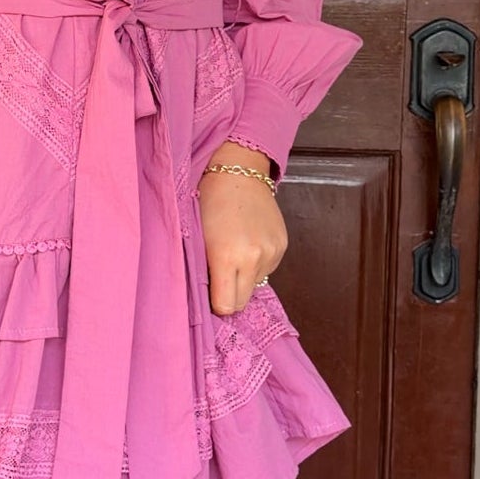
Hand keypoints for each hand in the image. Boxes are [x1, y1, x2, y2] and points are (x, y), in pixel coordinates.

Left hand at [197, 142, 286, 316]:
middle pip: (243, 301)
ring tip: (234, 251)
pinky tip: (248, 243)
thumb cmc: (208, 202)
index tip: (210, 293)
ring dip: (244, 277)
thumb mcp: (197, 238)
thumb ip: (204, 270)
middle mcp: (253, 258)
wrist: (238, 172)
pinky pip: (267, 269)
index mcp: (226, 256)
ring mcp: (271, 252)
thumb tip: (210, 297)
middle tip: (219, 277)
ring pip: (256, 285)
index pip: (226, 306)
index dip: (216, 303)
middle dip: (230, 294)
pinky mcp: (282, 246)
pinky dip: (257, 263)